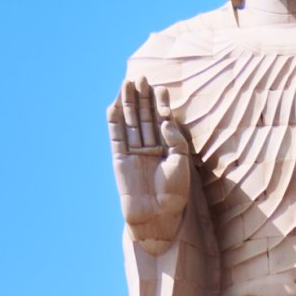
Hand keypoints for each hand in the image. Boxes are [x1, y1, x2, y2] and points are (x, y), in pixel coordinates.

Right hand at [108, 76, 190, 254]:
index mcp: (167, 148)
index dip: (160, 104)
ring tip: (126, 83)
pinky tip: (113, 105)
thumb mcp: (182, 163)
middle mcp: (150, 148)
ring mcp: (133, 152)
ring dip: (127, 103)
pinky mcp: (119, 159)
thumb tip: (165, 119)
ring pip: (129, 122)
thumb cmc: (174, 193)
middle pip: (144, 117)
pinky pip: (115, 137)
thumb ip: (176, 139)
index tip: (160, 88)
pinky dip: (113, 121)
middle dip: (142, 98)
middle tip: (141, 78)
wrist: (156, 217)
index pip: (162, 120)